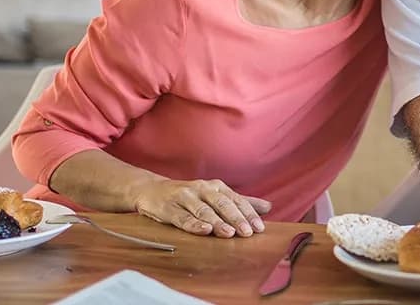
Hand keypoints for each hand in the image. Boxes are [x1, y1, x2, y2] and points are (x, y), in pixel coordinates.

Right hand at [131, 179, 271, 237]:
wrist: (151, 190)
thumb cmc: (189, 196)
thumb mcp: (216, 195)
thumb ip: (241, 201)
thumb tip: (268, 207)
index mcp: (216, 187)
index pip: (236, 200)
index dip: (248, 213)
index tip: (260, 227)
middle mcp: (202, 189)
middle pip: (222, 204)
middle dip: (236, 218)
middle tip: (248, 232)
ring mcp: (185, 197)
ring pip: (204, 210)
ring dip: (217, 222)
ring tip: (229, 233)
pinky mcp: (169, 208)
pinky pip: (182, 217)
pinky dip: (193, 224)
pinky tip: (204, 230)